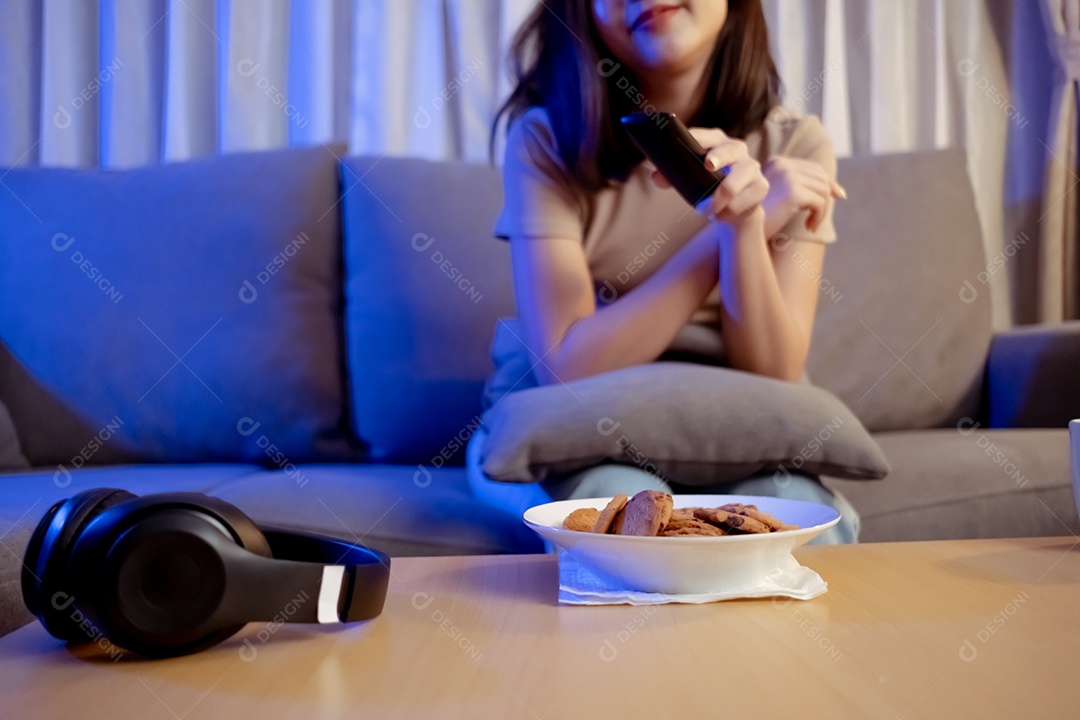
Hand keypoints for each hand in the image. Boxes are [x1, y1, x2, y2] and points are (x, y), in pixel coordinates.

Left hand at [649, 127, 768, 227]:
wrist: (734, 209)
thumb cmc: (708, 188)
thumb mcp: (689, 181)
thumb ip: (671, 177)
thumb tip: (655, 177)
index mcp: (717, 142)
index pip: (706, 136)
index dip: (698, 138)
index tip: (689, 142)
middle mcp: (737, 149)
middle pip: (730, 149)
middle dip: (719, 156)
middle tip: (708, 166)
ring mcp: (752, 167)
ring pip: (738, 180)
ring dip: (719, 198)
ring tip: (705, 210)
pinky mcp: (760, 186)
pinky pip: (743, 201)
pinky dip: (728, 212)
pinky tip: (721, 216)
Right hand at [760, 156, 846, 237]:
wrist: (739, 229)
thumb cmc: (757, 217)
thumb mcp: (777, 195)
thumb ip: (797, 186)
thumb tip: (835, 190)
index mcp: (778, 162)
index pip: (813, 168)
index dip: (828, 182)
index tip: (838, 196)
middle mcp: (783, 165)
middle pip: (821, 177)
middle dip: (827, 198)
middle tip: (819, 218)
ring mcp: (788, 176)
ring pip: (823, 190)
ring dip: (822, 210)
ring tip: (811, 225)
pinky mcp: (793, 192)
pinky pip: (819, 203)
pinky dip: (818, 217)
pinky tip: (809, 227)